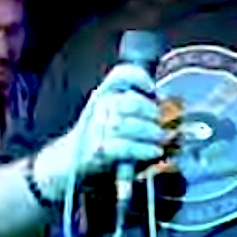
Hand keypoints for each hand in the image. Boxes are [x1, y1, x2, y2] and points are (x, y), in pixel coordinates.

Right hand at [35, 64, 166, 198]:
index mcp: (103, 95)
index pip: (119, 75)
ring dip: (149, 131)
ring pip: (126, 125)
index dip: (138, 77)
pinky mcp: (99, 151)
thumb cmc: (100, 135)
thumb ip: (135, 104)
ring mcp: (96, 130)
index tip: (152, 88)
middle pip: (128, 102)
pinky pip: (125, 147)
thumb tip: (166, 103)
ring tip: (160, 137)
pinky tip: (154, 151)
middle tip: (160, 121)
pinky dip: (143, 149)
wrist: (70, 160)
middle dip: (149, 111)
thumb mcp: (112, 112)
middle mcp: (98, 108)